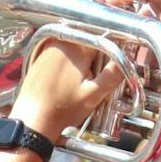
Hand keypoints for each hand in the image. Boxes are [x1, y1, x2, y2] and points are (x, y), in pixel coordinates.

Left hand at [9, 39, 127, 143]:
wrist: (33, 119)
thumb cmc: (61, 109)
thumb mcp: (93, 95)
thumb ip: (112, 75)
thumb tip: (128, 61)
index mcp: (75, 48)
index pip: (103, 42)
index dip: (110, 58)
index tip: (109, 72)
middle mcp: (61, 43)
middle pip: (89, 46)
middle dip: (95, 63)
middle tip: (92, 84)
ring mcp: (49, 50)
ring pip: (77, 52)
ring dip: (83, 66)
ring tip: (78, 87)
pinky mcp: (41, 59)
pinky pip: (63, 57)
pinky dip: (69, 68)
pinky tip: (67, 85)